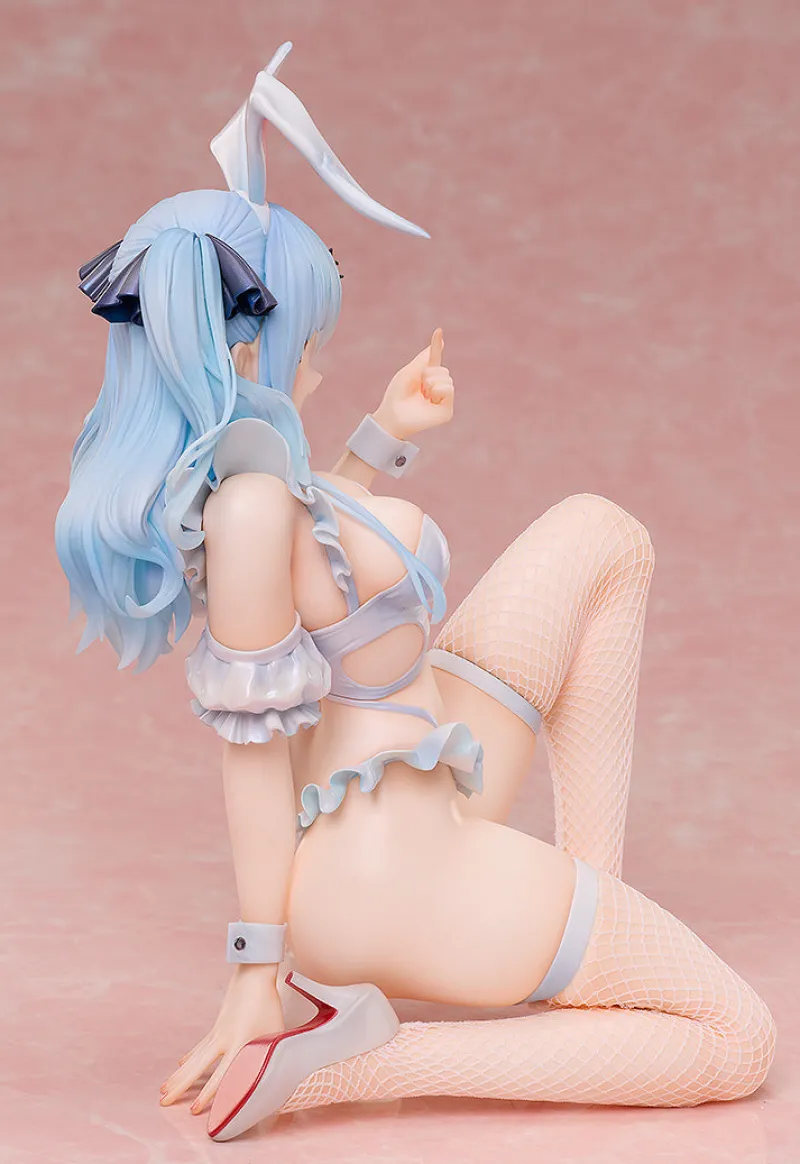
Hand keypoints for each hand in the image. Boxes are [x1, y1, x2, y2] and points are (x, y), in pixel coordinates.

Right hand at [160, 964, 284, 1113]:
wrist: (254, 974)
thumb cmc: (268, 1004)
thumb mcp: (275, 1033)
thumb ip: (270, 1056)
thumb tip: (273, 1076)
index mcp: (239, 1044)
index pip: (220, 1076)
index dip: (208, 1094)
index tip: (194, 1109)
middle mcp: (223, 1040)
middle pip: (197, 1068)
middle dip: (179, 1086)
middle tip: (163, 1101)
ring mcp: (217, 1032)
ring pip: (194, 1058)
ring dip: (179, 1074)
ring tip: (163, 1088)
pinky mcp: (217, 1026)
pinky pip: (200, 1046)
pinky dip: (190, 1057)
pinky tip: (181, 1064)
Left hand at [373, 328, 454, 439]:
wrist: (393, 414)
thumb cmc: (397, 395)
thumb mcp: (409, 372)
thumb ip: (424, 358)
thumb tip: (438, 343)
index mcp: (426, 378)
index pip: (434, 360)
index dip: (436, 346)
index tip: (438, 331)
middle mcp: (436, 389)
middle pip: (443, 369)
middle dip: (429, 373)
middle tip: (419, 387)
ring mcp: (443, 401)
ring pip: (447, 379)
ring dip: (431, 383)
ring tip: (423, 395)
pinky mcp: (447, 411)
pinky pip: (449, 390)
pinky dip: (438, 391)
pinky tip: (429, 400)